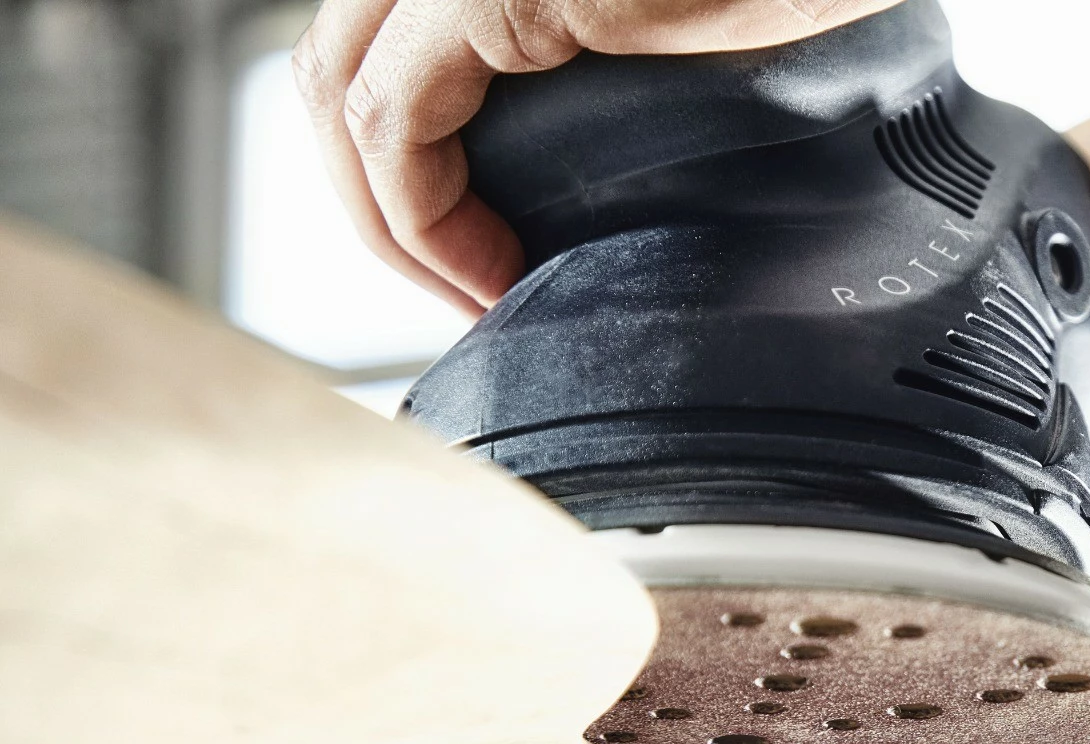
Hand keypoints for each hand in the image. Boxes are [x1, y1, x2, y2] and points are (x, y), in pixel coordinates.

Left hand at [294, 0, 899, 315]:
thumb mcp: (677, 28)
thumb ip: (590, 65)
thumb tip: (573, 179)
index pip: (376, 42)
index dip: (397, 161)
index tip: (473, 255)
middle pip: (336, 65)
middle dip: (374, 199)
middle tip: (459, 289)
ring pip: (339, 94)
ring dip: (389, 221)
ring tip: (475, 293)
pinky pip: (397, 123)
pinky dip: (421, 217)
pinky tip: (490, 273)